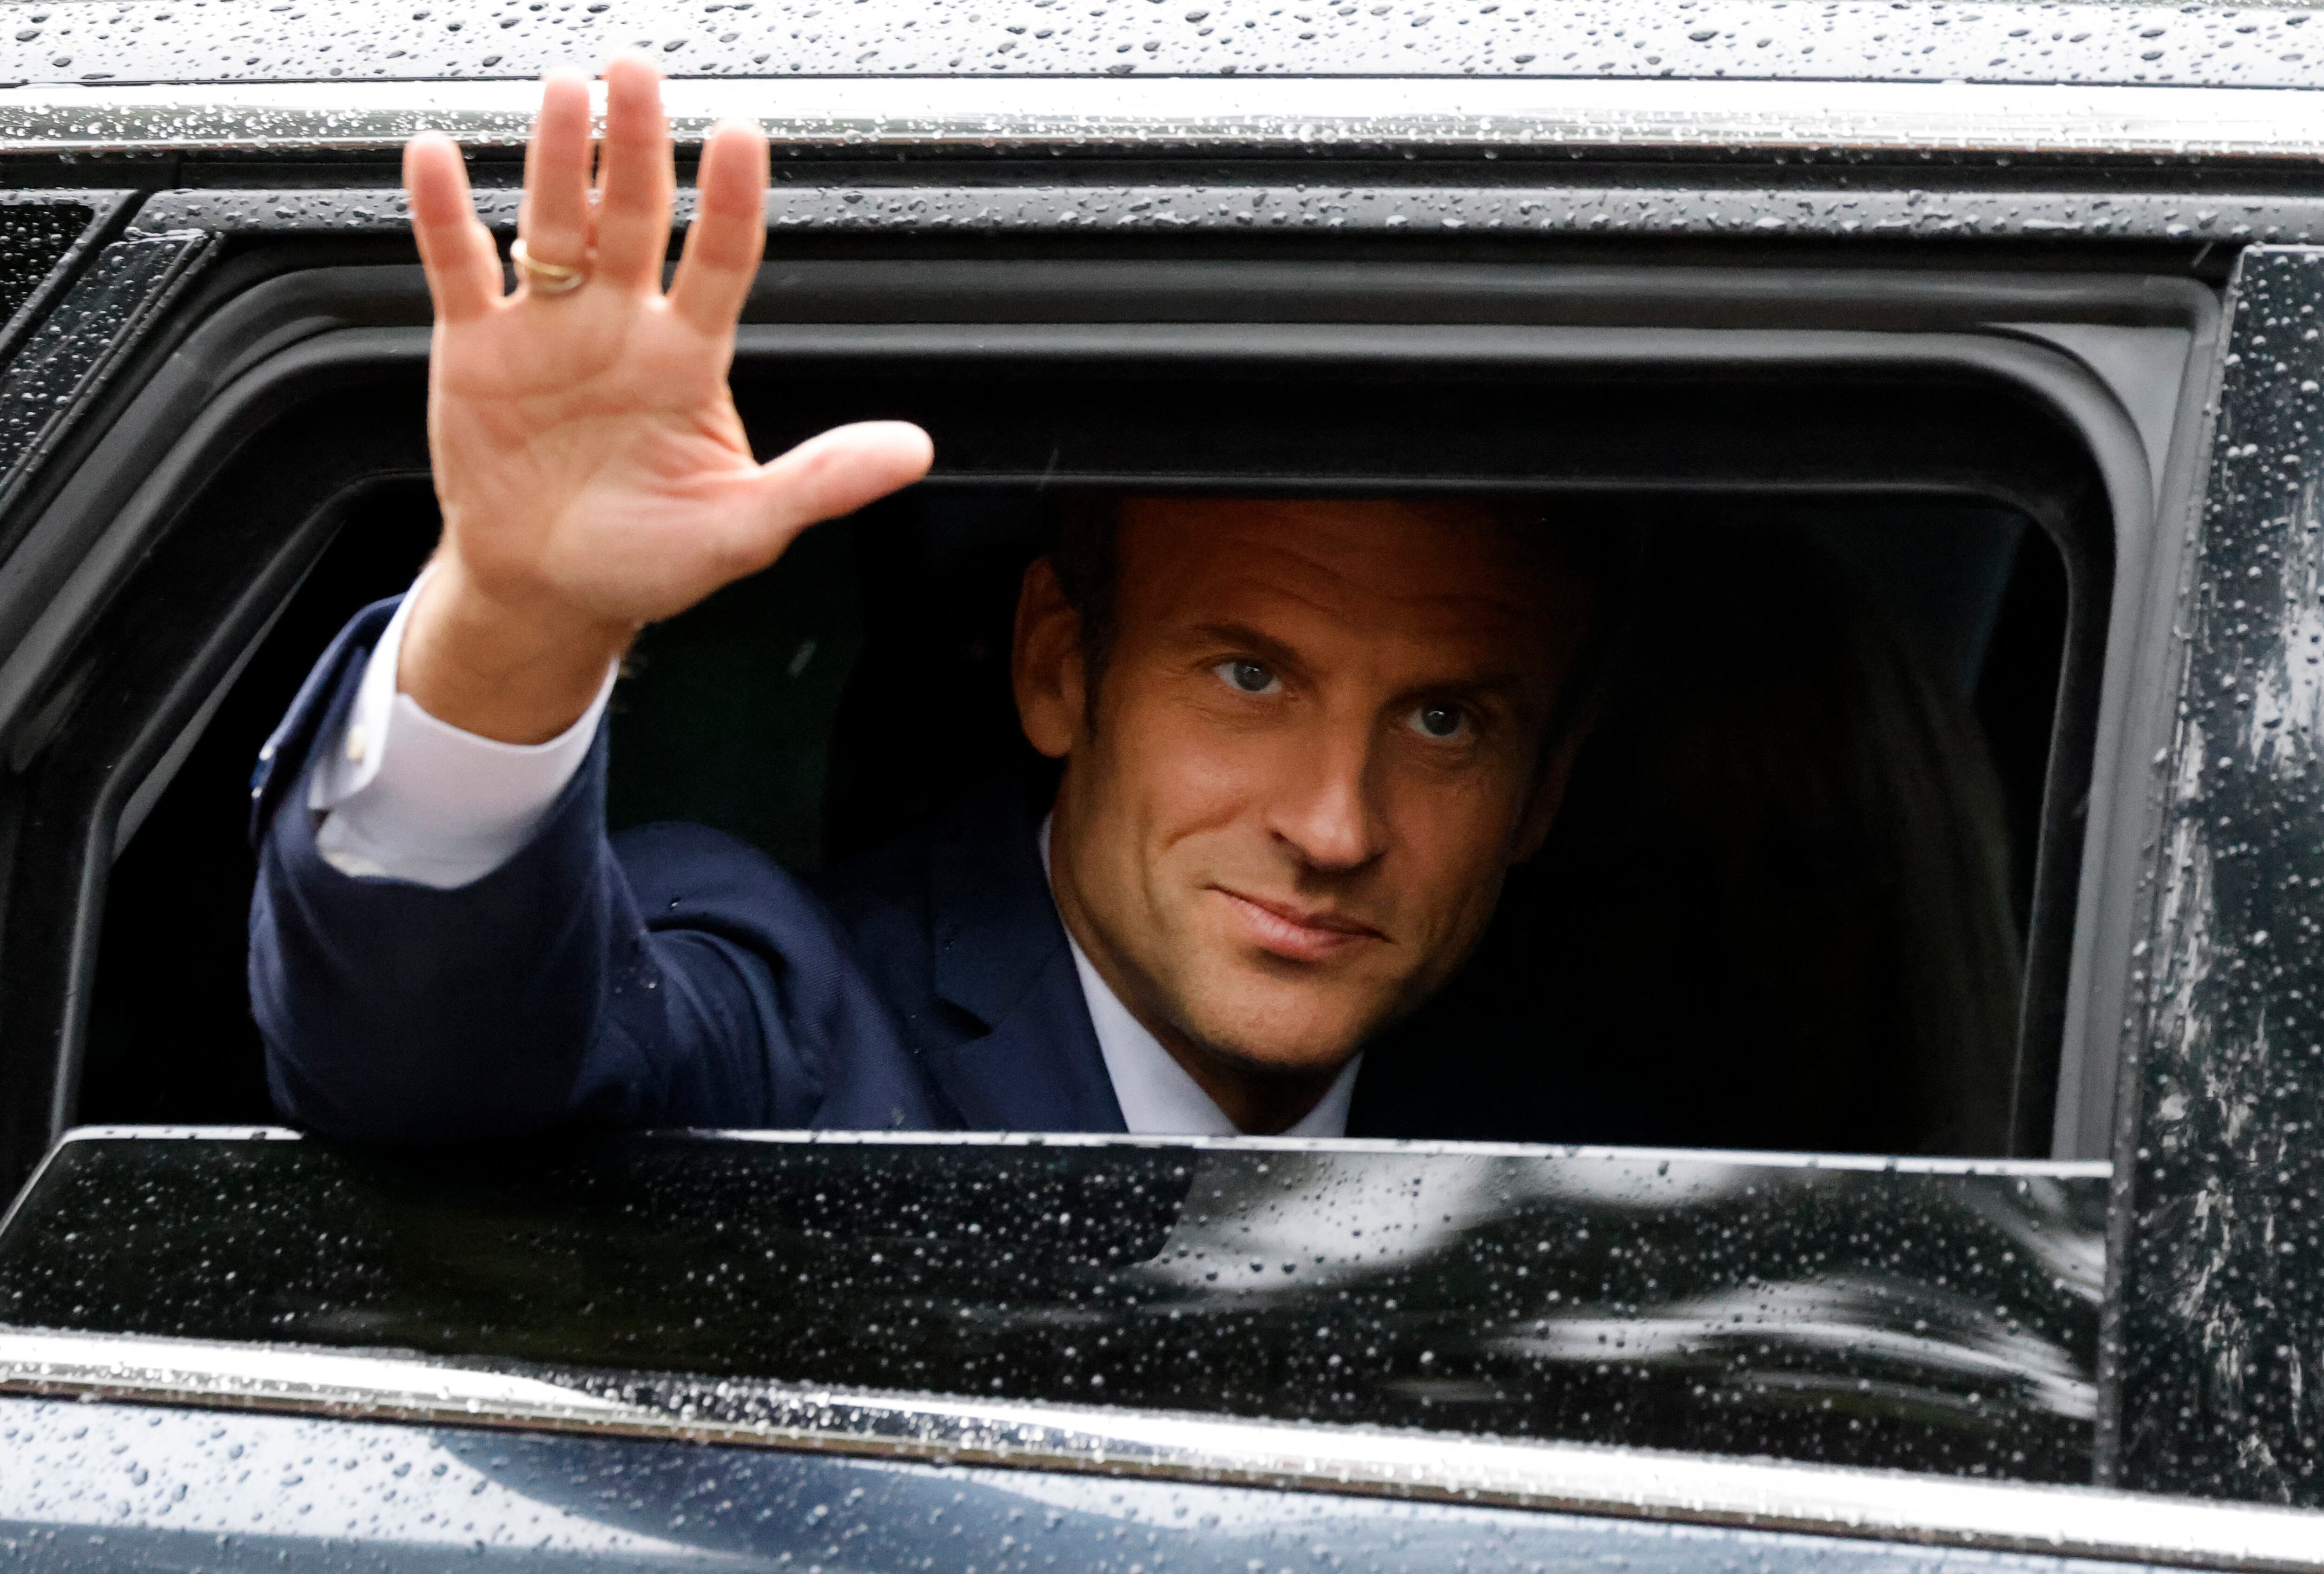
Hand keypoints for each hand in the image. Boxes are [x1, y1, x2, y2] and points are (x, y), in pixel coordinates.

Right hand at [397, 56, 933, 741]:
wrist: (551, 591)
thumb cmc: (648, 560)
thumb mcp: (744, 530)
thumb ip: (822, 482)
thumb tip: (912, 450)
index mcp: (689, 359)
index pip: (721, 260)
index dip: (729, 201)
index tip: (741, 136)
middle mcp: (621, 326)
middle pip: (634, 218)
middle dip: (638, 145)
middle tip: (637, 71)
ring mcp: (548, 329)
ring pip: (553, 225)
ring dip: (559, 160)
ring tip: (565, 93)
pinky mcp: (476, 347)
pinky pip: (458, 267)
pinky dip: (444, 213)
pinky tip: (438, 156)